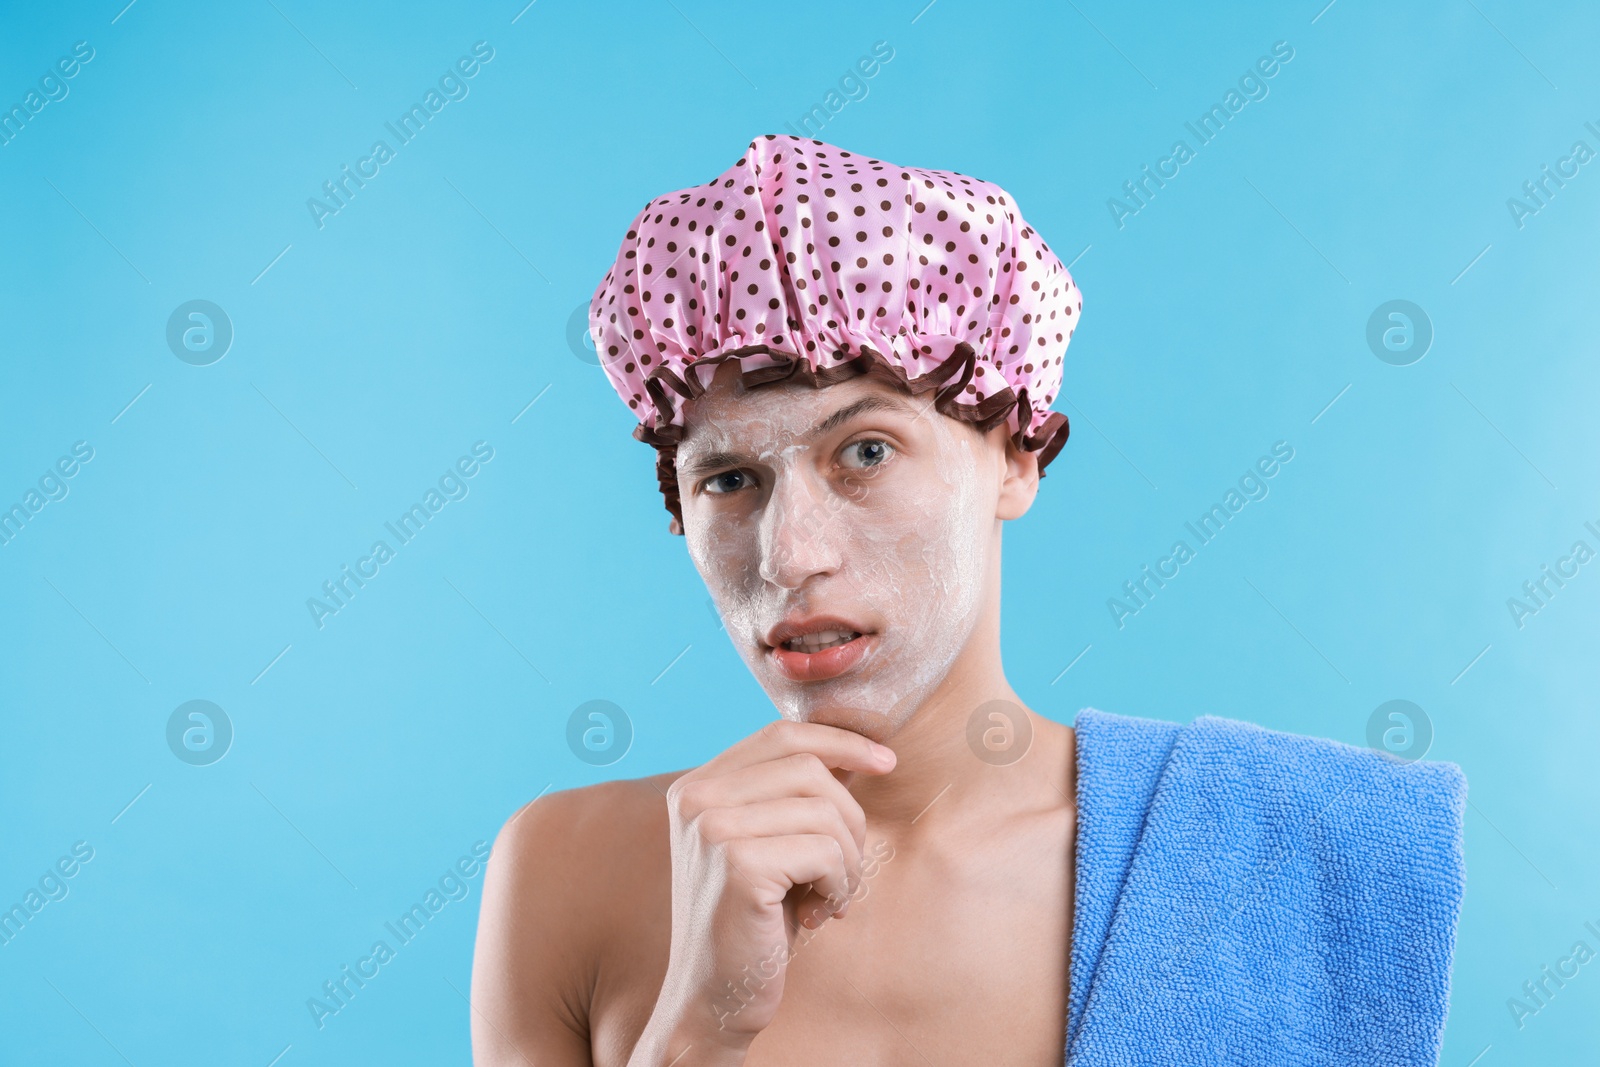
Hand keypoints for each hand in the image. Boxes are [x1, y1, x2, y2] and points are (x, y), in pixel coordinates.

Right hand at [638, 719, 895, 1060]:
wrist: (713, 997)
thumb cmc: (750, 922)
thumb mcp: (765, 844)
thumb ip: (788, 797)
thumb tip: (855, 751)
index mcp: (696, 786)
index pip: (782, 733)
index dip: (841, 741)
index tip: (885, 762)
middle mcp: (695, 798)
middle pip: (811, 768)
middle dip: (849, 818)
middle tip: (844, 872)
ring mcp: (712, 827)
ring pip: (825, 810)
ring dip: (847, 860)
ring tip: (829, 897)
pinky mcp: (738, 864)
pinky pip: (825, 851)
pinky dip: (838, 884)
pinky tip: (816, 915)